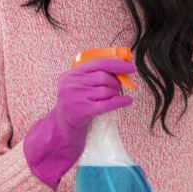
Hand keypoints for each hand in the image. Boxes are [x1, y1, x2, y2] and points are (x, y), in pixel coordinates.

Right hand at [23, 57, 135, 188]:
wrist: (62, 128)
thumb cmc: (75, 106)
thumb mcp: (78, 87)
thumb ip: (93, 76)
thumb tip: (121, 70)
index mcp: (71, 74)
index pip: (97, 63)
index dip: (116, 64)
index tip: (130, 67)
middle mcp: (71, 84)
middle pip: (103, 77)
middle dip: (116, 82)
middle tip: (120, 87)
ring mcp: (76, 98)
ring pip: (106, 90)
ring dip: (116, 93)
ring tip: (116, 96)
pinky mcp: (83, 111)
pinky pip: (108, 103)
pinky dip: (121, 101)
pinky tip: (127, 101)